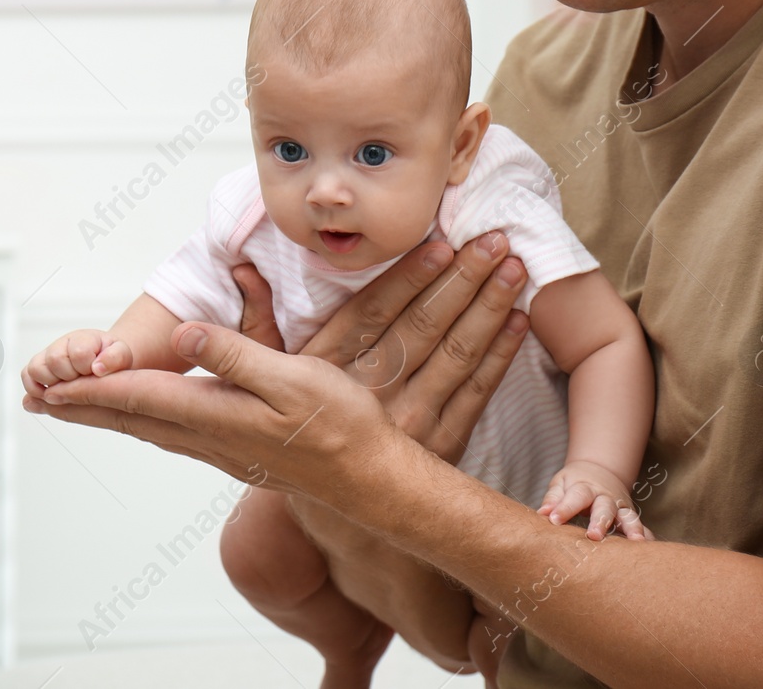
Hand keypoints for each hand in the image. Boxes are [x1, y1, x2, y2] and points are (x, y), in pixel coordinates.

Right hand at [20, 329, 132, 397]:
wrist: (101, 363)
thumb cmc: (110, 360)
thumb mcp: (122, 356)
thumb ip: (115, 358)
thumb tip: (98, 368)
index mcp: (83, 338)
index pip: (78, 353)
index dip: (86, 369)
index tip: (95, 373)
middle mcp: (62, 345)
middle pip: (55, 360)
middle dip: (70, 377)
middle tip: (82, 381)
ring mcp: (47, 356)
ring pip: (36, 369)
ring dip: (52, 384)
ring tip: (67, 389)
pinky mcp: (37, 368)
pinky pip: (26, 377)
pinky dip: (35, 390)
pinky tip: (51, 397)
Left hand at [26, 317, 401, 499]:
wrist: (370, 479)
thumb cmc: (340, 425)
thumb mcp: (294, 377)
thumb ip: (235, 355)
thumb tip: (183, 335)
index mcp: (215, 414)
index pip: (137, 397)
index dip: (90, 387)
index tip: (50, 383)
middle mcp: (207, 436)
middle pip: (130, 417)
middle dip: (79, 407)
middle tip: (34, 400)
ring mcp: (219, 449)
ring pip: (146, 428)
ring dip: (103, 416)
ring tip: (69, 407)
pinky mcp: (233, 452)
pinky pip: (168, 434)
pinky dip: (137, 422)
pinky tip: (136, 419)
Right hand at [242, 230, 530, 462]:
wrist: (339, 521)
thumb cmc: (302, 435)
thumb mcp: (267, 380)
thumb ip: (256, 325)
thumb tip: (244, 272)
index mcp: (327, 371)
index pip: (374, 314)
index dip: (410, 278)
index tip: (441, 244)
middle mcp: (369, 396)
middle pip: (422, 328)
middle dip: (462, 280)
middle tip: (495, 241)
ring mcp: (410, 422)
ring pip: (455, 355)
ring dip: (488, 309)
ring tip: (514, 268)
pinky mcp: (443, 444)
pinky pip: (476, 393)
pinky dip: (499, 357)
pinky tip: (518, 323)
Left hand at [538, 460, 648, 540]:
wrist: (599, 472)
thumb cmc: (574, 483)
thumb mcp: (561, 483)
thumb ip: (553, 498)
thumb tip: (542, 514)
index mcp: (584, 487)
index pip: (575, 497)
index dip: (564, 508)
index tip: (553, 520)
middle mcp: (605, 497)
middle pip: (604, 508)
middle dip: (600, 521)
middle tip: (593, 536)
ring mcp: (620, 507)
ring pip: (628, 517)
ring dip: (632, 529)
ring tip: (636, 542)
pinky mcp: (629, 517)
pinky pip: (641, 527)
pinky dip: (647, 537)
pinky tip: (650, 550)